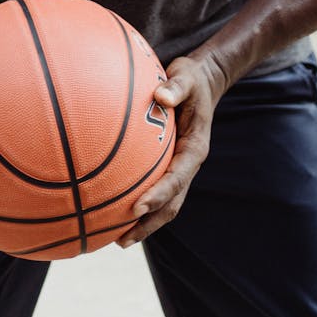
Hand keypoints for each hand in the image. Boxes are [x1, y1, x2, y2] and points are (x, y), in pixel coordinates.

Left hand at [117, 53, 223, 247]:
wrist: (204, 81)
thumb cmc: (191, 79)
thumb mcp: (186, 77)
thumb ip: (176, 87)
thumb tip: (160, 95)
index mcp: (195, 148)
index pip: (177, 178)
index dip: (158, 195)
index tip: (137, 207)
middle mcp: (188, 164)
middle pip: (172, 203)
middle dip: (149, 223)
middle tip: (122, 239)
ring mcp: (179, 166)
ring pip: (165, 203)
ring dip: (144, 223)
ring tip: (116, 238)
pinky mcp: (170, 163)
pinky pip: (155, 187)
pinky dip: (138, 202)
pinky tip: (113, 207)